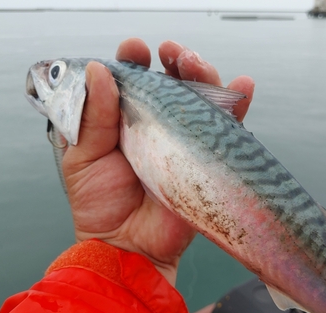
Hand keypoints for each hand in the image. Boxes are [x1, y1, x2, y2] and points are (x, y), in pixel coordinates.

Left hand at [62, 38, 254, 285]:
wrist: (127, 249)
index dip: (135, 60)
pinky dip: (238, 106)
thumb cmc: (99, 206)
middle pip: (173, 83)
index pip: (134, 80)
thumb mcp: (83, 158)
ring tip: (194, 63)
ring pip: (202, 99)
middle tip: (171, 51)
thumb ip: (92, 116)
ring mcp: (185, 141)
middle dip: (176, 61)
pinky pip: (228, 129)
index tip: (135, 50)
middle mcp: (157, 126)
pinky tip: (242, 87)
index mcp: (123, 121)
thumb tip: (99, 70)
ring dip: (204, 74)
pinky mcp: (208, 159)